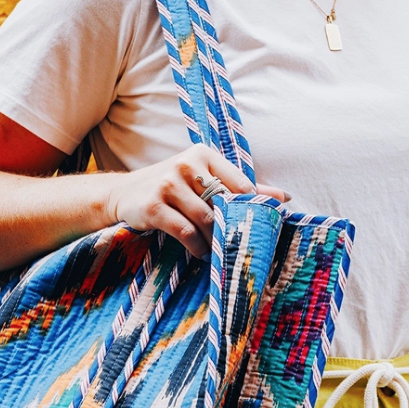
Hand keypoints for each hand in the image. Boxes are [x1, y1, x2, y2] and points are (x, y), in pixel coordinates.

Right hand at [102, 145, 288, 257]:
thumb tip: (284, 197)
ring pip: (206, 220)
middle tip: (236, 244)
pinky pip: (186, 232)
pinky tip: (200, 252)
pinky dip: (197, 246)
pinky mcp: (154, 207)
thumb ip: (240, 187)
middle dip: (231, 228)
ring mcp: (168, 184)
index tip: (252, 226)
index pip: (240, 183)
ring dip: (214, 240)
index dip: (250, 208)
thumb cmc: (172, 188)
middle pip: (223, 204)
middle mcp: (186, 165)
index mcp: (204, 154)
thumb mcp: (203, 180)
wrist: (123, 193)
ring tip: (217, 250)